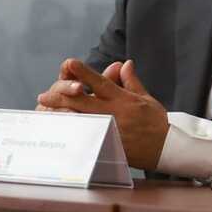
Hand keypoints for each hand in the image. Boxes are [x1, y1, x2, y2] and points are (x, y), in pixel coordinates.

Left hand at [36, 57, 168, 169]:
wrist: (167, 148)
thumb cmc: (156, 122)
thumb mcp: (146, 98)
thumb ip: (131, 81)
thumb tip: (124, 63)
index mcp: (122, 99)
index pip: (100, 82)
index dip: (84, 73)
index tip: (69, 63)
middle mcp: (114, 113)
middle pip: (83, 102)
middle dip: (61, 97)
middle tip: (43, 95)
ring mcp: (110, 130)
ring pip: (81, 121)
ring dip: (61, 116)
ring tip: (45, 113)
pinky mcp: (108, 145)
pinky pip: (86, 139)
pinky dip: (72, 135)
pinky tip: (58, 133)